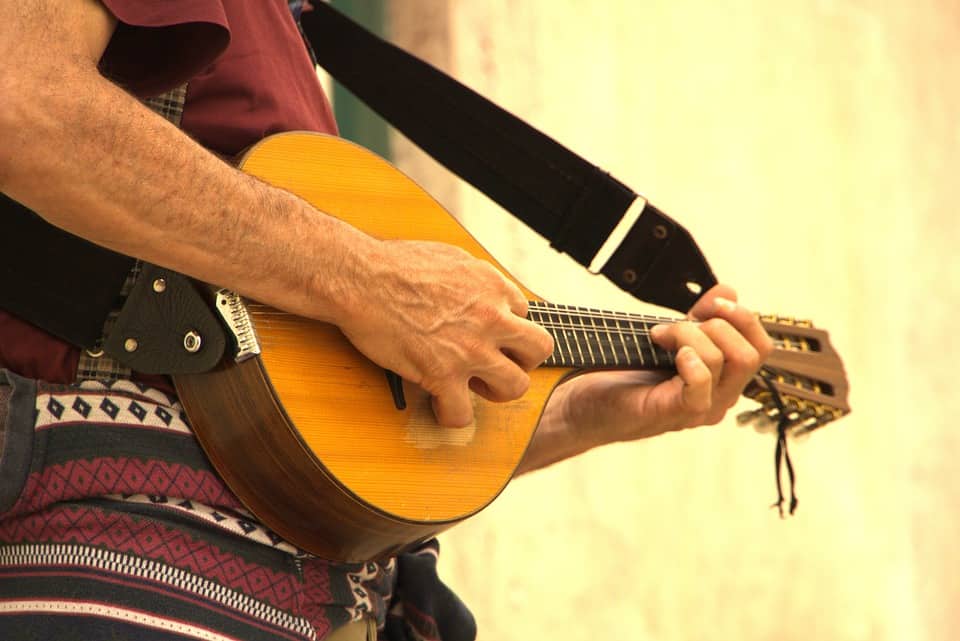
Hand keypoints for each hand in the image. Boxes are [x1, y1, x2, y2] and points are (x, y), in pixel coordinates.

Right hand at [332, 239, 554, 426]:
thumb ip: (475, 279)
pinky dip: (451, 416)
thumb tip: (482, 293)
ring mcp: (470, 348)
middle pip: (539, 350)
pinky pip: (463, 413)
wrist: (359, 278)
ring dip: (495, 392)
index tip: (485, 335)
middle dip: (520, 361)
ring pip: (515, 386)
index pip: (525, 315)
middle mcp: (491, 317)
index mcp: (493, 286)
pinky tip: (438, 404)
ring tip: (472, 388)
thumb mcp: (451, 258)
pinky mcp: (442, 373)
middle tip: (494, 364)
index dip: (505, 329)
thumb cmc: (393, 263)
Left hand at [530, 284, 772, 464]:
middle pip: (753, 352)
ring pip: (729, 360)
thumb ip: (700, 318)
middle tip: (675, 324)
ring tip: (658, 337)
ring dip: (691, 334)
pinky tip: (668, 353)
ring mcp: (704, 409)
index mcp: (724, 379)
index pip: (761, 346)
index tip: (708, 304)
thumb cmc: (625, 374)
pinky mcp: (678, 413)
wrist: (587, 407)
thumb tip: (728, 291)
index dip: (740, 316)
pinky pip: (702, 384)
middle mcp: (722, 397)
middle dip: (718, 324)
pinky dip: (690, 360)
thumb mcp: (670, 338)